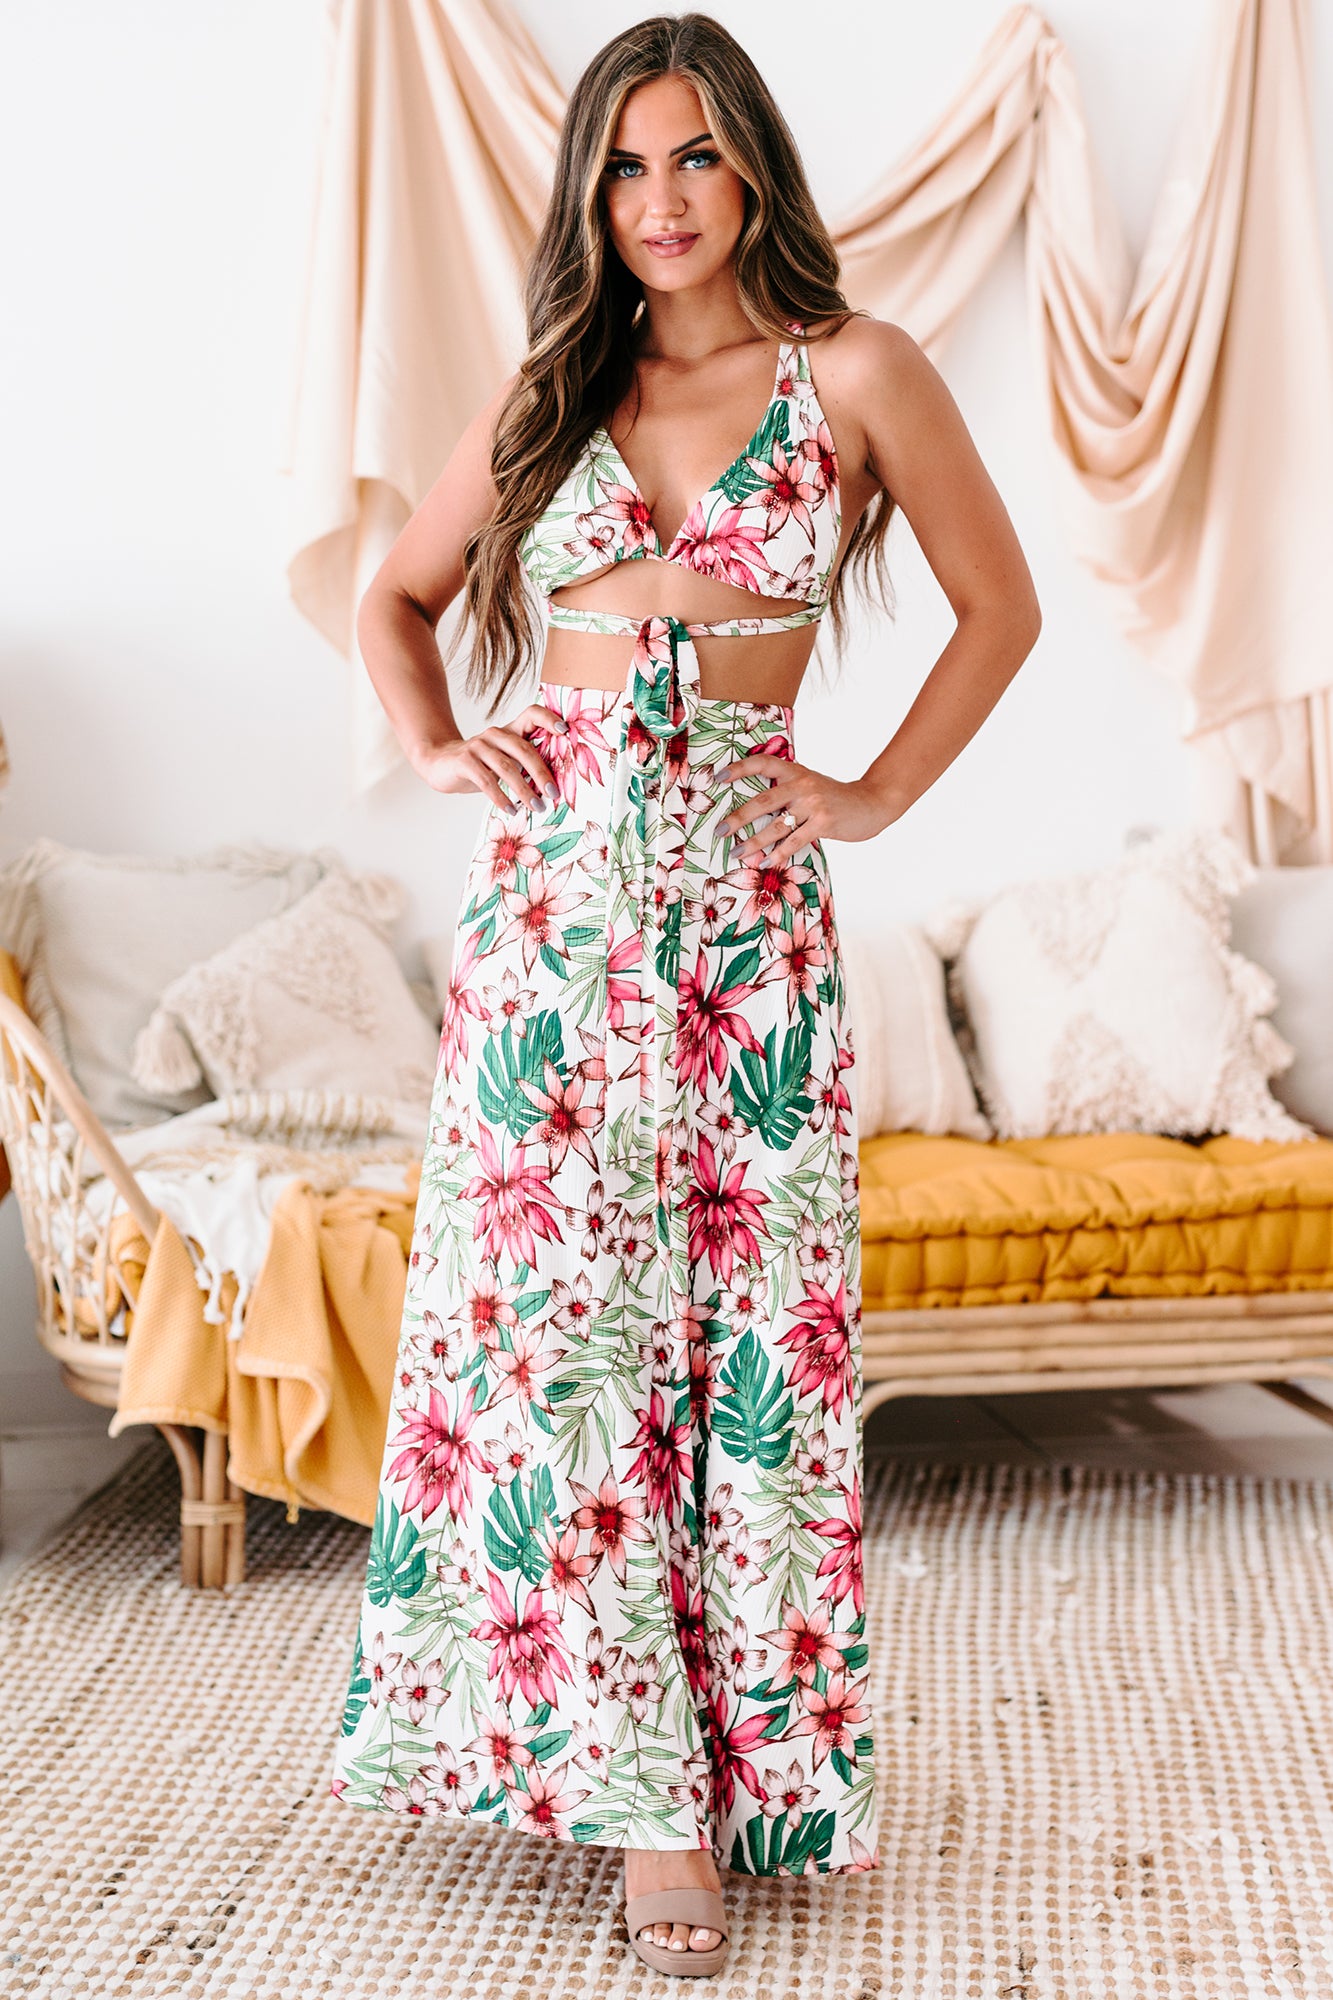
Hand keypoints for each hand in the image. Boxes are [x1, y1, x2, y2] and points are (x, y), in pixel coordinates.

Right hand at [413, 705, 568, 809]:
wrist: (439, 764)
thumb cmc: (480, 766)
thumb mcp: (504, 761)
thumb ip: (524, 766)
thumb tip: (554, 786)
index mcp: (509, 731)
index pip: (531, 714)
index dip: (548, 718)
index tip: (565, 731)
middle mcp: (495, 735)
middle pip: (524, 749)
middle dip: (542, 773)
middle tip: (554, 793)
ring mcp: (478, 746)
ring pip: (507, 767)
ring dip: (524, 790)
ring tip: (537, 807)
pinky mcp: (464, 760)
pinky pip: (486, 781)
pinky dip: (501, 797)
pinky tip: (511, 810)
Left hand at [717, 754, 896, 864]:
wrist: (872, 802)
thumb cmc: (835, 798)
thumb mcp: (811, 784)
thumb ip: (787, 789)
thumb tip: (754, 807)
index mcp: (796, 772)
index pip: (762, 763)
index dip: (738, 768)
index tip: (717, 778)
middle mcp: (802, 784)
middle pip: (762, 800)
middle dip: (738, 817)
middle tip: (719, 831)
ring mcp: (813, 804)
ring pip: (776, 825)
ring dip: (754, 841)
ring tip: (738, 852)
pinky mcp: (824, 823)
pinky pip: (795, 840)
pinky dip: (779, 853)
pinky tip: (766, 862)